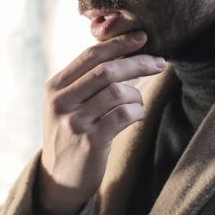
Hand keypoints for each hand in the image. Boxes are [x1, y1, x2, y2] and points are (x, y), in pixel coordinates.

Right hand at [36, 30, 164, 214]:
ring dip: (137, 95)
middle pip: (106, 70)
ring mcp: (74, 122)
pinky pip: (124, 116)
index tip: (142, 37)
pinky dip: (137, 112)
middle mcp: (61, 101)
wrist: (59, 178)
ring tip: (137, 103)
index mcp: (55, 87)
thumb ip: (84, 81)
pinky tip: (136, 116)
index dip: (119, 44)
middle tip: (159, 62)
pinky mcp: (90, 142)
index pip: (90, 55)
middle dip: (137, 62)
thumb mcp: (66, 105)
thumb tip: (123, 52)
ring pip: (118, 92)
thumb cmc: (70, 135)